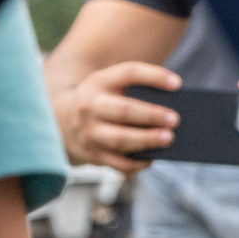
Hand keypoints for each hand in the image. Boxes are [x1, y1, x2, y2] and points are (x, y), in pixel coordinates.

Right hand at [57, 62, 180, 169]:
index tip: (177, 83)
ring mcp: (90, 132)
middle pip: (124, 110)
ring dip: (147, 140)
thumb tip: (173, 107)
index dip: (154, 77)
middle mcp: (91, 106)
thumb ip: (135, 90)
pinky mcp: (93, 154)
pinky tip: (151, 159)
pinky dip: (137, 163)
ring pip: (121, 139)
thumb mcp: (109, 86)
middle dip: (152, 115)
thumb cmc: (102, 102)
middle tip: (175, 119)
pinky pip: (119, 163)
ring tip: (169, 138)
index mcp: (99, 82)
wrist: (61, 120)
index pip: (128, 73)